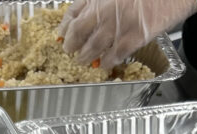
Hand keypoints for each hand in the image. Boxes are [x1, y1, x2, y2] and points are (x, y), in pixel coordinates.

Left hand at [59, 0, 196, 67]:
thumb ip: (102, 0)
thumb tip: (87, 14)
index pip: (73, 10)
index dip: (65, 25)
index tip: (62, 33)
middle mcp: (105, 9)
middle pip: (78, 31)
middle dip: (71, 44)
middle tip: (70, 50)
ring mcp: (118, 24)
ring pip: (93, 47)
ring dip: (85, 56)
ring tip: (83, 61)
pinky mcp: (134, 37)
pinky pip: (114, 55)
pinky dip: (107, 61)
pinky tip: (104, 64)